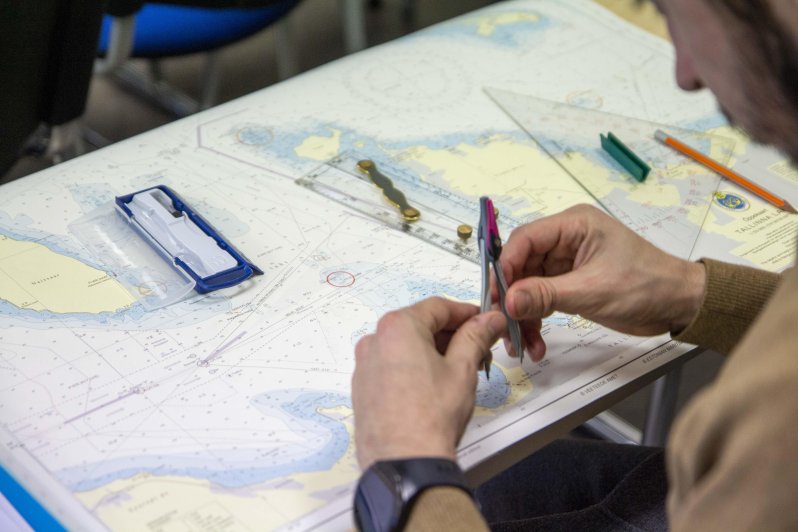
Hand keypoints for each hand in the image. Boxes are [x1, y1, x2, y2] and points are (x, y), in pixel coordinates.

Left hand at [352, 297, 505, 469]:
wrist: (403, 463)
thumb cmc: (432, 415)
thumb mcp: (463, 369)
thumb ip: (476, 337)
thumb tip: (489, 319)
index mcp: (397, 327)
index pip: (438, 307)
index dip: (466, 313)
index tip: (486, 321)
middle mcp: (374, 341)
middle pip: (420, 325)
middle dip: (452, 335)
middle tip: (479, 349)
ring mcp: (364, 366)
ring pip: (405, 347)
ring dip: (433, 352)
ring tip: (460, 371)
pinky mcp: (362, 389)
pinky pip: (391, 367)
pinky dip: (414, 368)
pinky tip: (434, 387)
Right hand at [500, 204, 705, 361]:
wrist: (680, 305)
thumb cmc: (647, 285)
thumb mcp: (593, 291)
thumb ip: (546, 295)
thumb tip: (509, 301)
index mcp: (574, 225)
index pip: (525, 239)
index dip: (506, 266)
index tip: (498, 296)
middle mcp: (566, 239)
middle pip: (521, 265)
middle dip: (512, 297)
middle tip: (503, 324)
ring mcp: (566, 263)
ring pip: (528, 287)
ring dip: (522, 316)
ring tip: (520, 344)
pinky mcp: (570, 284)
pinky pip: (541, 301)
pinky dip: (535, 321)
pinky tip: (535, 343)